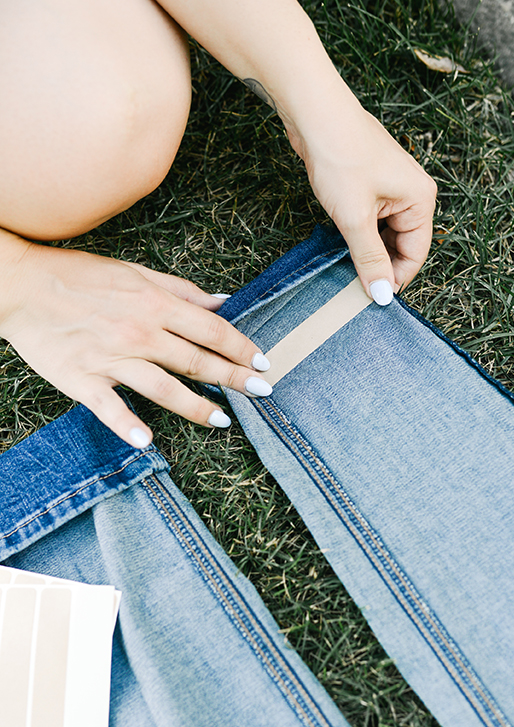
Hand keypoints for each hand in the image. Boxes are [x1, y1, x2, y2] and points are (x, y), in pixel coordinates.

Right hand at [0, 234, 271, 447]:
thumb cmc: (78, 276)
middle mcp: (138, 332)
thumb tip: (223, 301)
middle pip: (196, 361)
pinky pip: (109, 407)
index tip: (262, 363)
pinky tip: (148, 441)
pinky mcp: (82, 380)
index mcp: (153, 304)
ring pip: (163, 388)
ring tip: (223, 421)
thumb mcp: (134, 272)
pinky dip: (128, 425)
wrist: (18, 285)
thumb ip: (180, 290)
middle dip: (234, 378)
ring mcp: (110, 358)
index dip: (240, 347)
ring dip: (197, 407)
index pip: (210, 329)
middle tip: (262, 393)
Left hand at [294, 104, 436, 303]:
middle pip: (402, 246)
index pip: (416, 254)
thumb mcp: (355, 218)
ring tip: (345, 263)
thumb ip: (370, 259)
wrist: (314, 113)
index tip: (370, 297)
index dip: (394, 279)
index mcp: (420, 200)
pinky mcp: (370, 184)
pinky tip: (341, 242)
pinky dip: (359, 234)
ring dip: (367, 251)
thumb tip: (382, 295)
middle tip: (354, 284)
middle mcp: (412, 193)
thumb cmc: (340, 156)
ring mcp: (391, 188)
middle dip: (380, 265)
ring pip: (384, 234)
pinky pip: (371, 220)